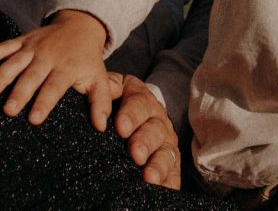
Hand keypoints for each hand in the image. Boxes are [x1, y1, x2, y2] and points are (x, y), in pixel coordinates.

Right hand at [0, 10, 110, 130]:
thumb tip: (101, 128)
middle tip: (8, 110)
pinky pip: (5, 45)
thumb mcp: (99, 79)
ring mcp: (33, 47)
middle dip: (20, 93)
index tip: (34, 119)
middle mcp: (49, 57)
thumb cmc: (87, 60)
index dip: (44, 102)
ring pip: (15, 62)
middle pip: (32, 77)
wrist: (80, 26)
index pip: (54, 87)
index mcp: (67, 68)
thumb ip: (100, 102)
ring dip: (2, 75)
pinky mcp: (22, 40)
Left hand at [108, 73, 180, 189]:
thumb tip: (104, 95)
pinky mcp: (169, 159)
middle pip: (155, 129)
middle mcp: (157, 118)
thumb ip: (106, 87)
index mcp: (142, 97)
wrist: (125, 112)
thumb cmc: (112, 100)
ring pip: (167, 151)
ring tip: (148, 176)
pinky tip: (163, 189)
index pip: (139, 102)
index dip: (132, 115)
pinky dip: (169, 181)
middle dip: (145, 142)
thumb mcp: (109, 88)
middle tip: (135, 154)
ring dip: (158, 164)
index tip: (121, 128)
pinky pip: (173, 171)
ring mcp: (165, 140)